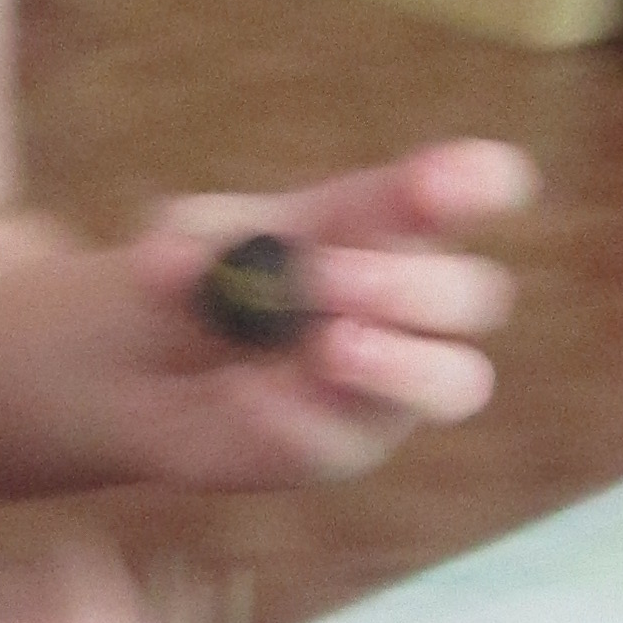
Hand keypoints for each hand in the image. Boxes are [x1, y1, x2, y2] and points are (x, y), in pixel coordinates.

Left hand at [118, 139, 536, 486]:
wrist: (145, 369)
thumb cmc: (192, 278)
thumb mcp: (178, 238)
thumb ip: (186, 241)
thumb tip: (179, 264)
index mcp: (386, 224)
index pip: (464, 192)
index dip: (477, 182)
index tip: (467, 177)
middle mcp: (411, 306)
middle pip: (474, 295)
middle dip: (407, 284)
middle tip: (322, 277)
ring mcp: (392, 385)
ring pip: (458, 381)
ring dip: (400, 364)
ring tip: (328, 347)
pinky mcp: (348, 445)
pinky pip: (348, 437)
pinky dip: (295, 412)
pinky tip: (241, 394)